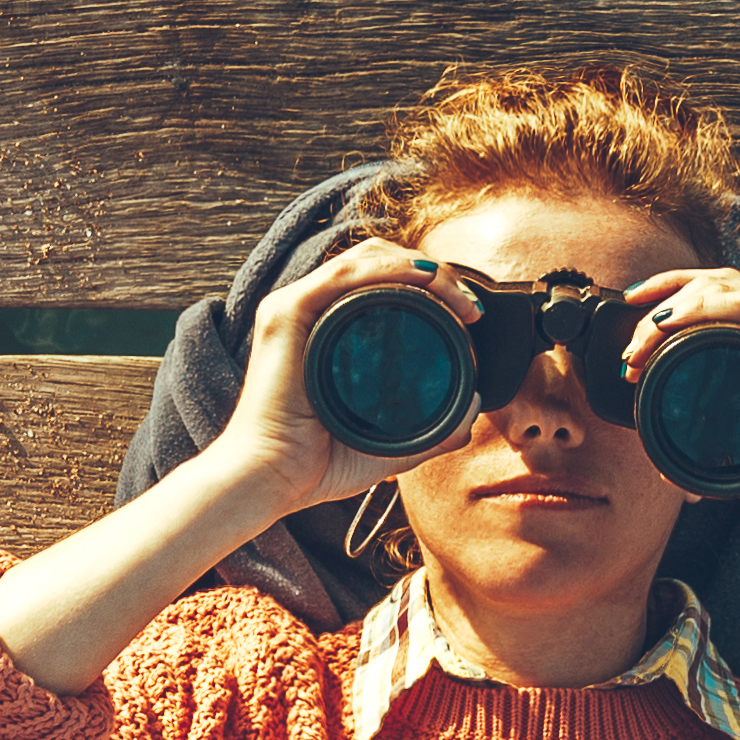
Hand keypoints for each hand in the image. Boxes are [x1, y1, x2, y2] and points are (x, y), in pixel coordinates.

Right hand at [212, 238, 477, 515]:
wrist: (269, 482)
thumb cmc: (313, 466)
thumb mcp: (385, 446)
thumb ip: (428, 435)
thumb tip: (469, 418)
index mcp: (324, 329)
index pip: (381, 281)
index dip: (431, 285)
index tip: (470, 314)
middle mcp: (308, 309)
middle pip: (379, 261)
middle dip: (433, 272)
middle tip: (470, 306)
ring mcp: (294, 306)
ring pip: (367, 258)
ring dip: (421, 267)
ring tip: (456, 295)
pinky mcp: (286, 313)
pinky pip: (342, 273)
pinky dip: (387, 268)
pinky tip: (423, 278)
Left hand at [620, 266, 739, 515]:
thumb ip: (711, 454)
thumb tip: (664, 467)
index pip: (722, 294)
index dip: (675, 292)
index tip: (637, 314)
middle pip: (717, 283)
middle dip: (664, 300)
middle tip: (634, 346)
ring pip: (727, 287)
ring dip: (675, 305)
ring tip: (644, 339)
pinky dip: (704, 307)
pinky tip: (672, 322)